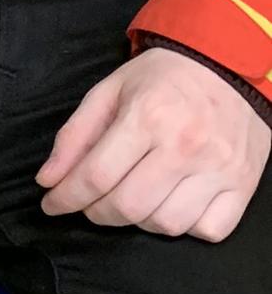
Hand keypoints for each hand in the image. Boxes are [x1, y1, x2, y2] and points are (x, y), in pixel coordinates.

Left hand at [37, 48, 270, 240]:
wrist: (225, 63)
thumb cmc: (163, 77)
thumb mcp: (110, 90)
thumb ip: (75, 135)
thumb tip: (48, 179)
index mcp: (146, 116)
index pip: (96, 175)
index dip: (66, 198)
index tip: (51, 205)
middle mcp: (185, 145)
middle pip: (129, 206)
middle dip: (97, 213)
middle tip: (89, 203)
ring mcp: (219, 168)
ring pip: (166, 224)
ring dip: (139, 222)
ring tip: (131, 199)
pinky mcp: (244, 184)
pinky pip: (210, 230)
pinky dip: (185, 227)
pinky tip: (171, 204)